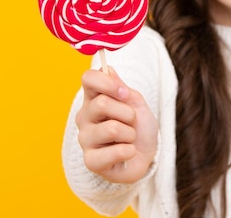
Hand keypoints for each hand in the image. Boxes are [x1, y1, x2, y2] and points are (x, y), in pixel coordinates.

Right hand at [75, 67, 157, 183]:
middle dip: (128, 113)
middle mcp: (84, 117)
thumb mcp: (135, 103)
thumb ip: (120, 87)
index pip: (88, 78)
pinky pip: (116, 152)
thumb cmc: (138, 127)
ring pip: (111, 128)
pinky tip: (127, 153)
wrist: (146, 155)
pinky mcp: (91, 161)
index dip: (108, 83)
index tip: (125, 93)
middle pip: (102, 103)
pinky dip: (130, 151)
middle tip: (131, 122)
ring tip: (128, 139)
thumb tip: (107, 68)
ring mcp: (85, 139)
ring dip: (130, 134)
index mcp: (93, 99)